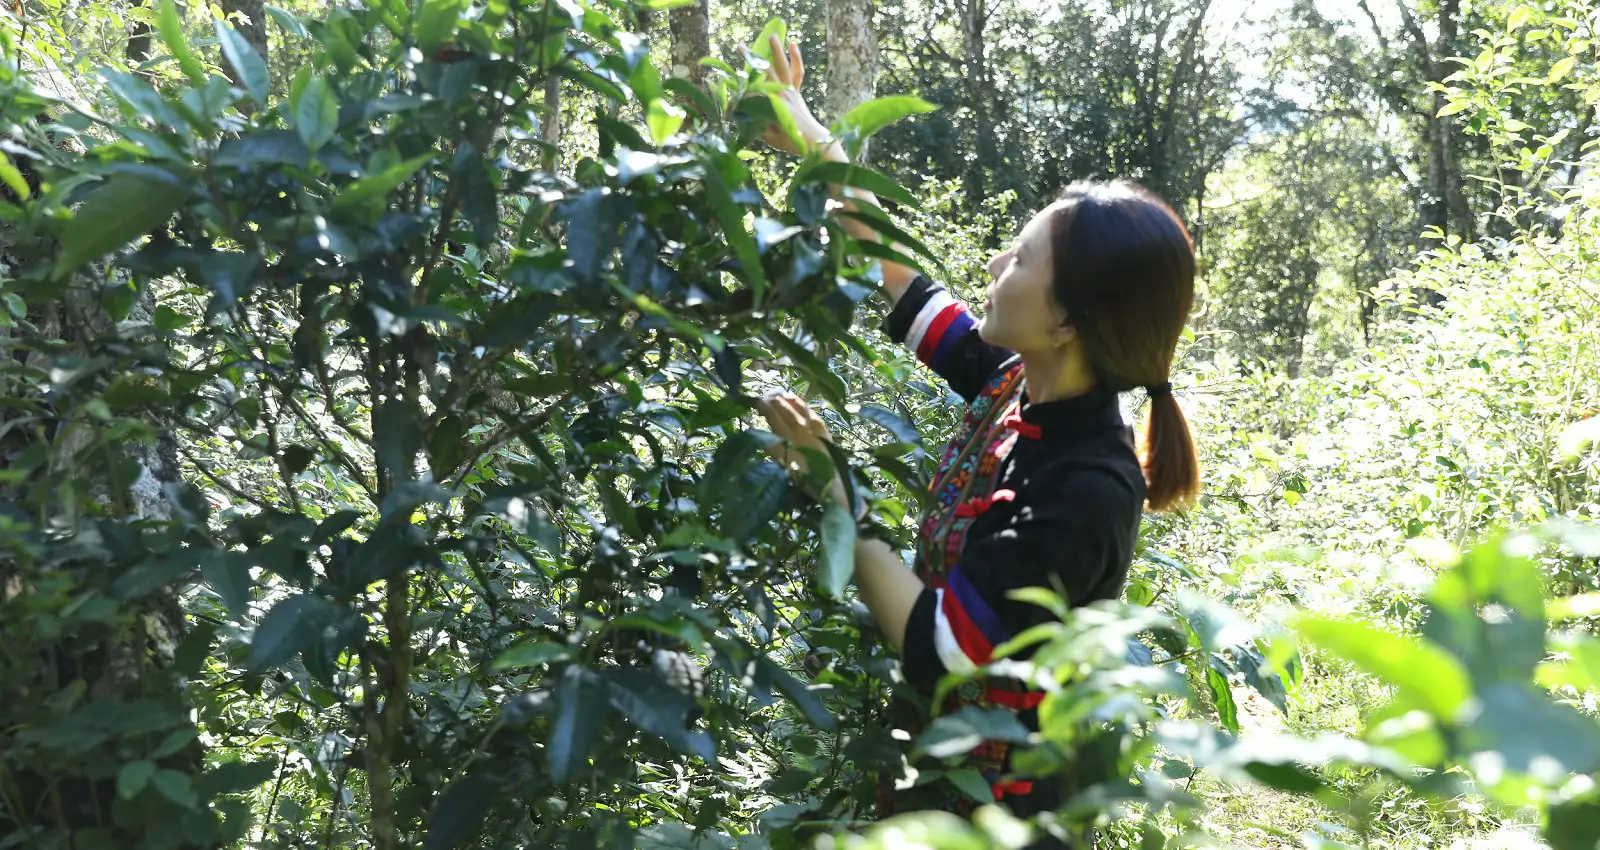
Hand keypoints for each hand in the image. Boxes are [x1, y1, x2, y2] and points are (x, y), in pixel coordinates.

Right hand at [746, 37, 829, 155]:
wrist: (813, 140)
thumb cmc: (790, 140)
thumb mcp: (768, 135)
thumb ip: (755, 123)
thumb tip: (742, 112)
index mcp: (773, 104)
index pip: (752, 91)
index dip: (742, 92)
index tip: (733, 101)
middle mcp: (782, 92)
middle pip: (765, 71)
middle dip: (751, 59)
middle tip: (739, 47)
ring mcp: (791, 89)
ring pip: (783, 66)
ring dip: (777, 50)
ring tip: (772, 36)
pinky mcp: (796, 90)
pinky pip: (797, 71)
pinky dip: (796, 58)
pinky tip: (792, 45)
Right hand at [756, 392, 847, 508]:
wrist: (833, 486)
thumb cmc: (806, 480)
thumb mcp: (786, 467)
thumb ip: (775, 450)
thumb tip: (762, 438)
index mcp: (790, 440)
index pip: (775, 419)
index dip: (765, 409)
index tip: (757, 401)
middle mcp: (802, 431)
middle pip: (786, 411)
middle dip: (775, 402)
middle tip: (765, 396)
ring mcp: (815, 429)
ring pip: (799, 408)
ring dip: (788, 401)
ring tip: (779, 395)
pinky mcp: (824, 430)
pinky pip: (811, 413)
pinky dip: (802, 406)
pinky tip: (798, 403)